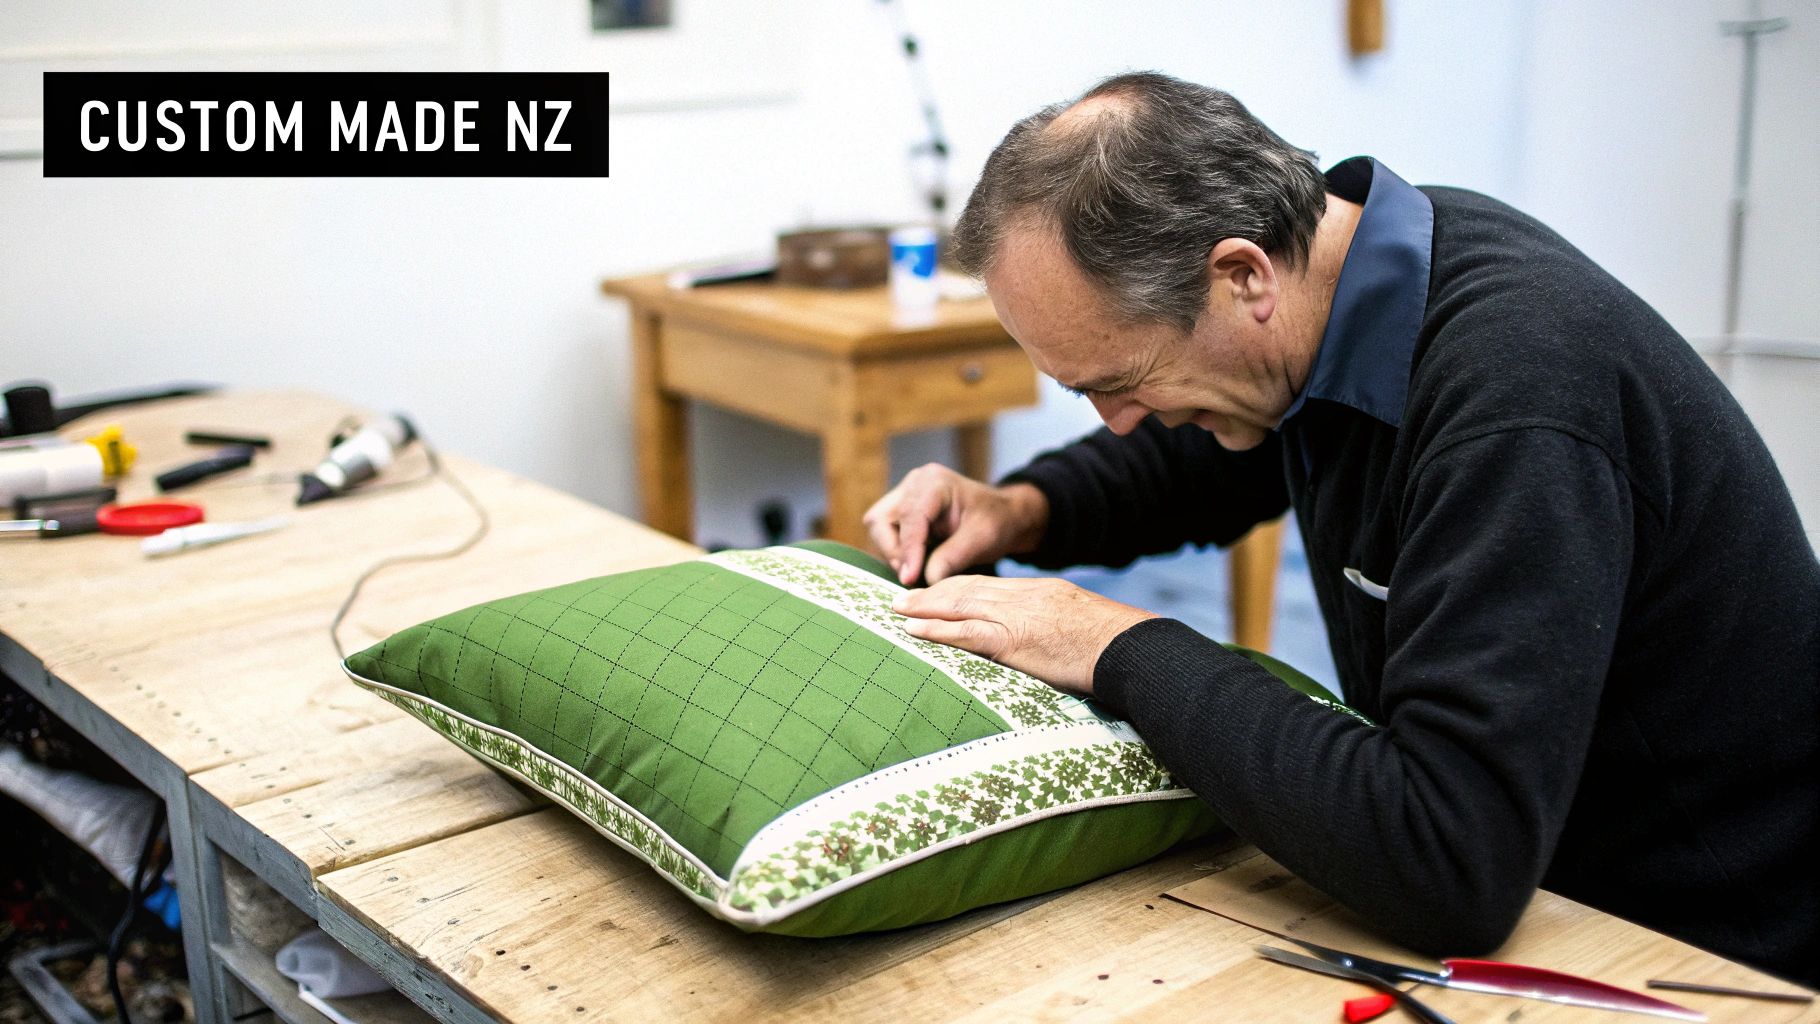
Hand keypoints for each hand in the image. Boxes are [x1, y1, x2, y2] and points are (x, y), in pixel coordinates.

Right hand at [862, 463, 1048, 585]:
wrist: (1003, 516)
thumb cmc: (996, 522)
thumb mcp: (981, 540)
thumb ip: (953, 558)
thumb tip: (926, 580)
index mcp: (935, 483)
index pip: (910, 518)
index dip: (907, 551)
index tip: (909, 578)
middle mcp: (914, 484)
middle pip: (881, 520)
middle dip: (894, 552)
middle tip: (913, 577)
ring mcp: (905, 495)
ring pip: (878, 527)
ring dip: (894, 553)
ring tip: (917, 571)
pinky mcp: (901, 509)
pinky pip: (885, 533)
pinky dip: (897, 552)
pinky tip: (917, 563)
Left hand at [892, 575, 1155, 694]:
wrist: (1127, 648)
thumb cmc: (1111, 645)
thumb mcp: (1077, 623)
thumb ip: (1052, 625)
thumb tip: (1040, 638)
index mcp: (1037, 593)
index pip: (987, 586)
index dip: (956, 587)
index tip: (934, 591)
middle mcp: (1021, 598)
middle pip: (965, 588)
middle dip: (931, 593)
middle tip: (902, 597)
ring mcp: (1015, 617)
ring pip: (958, 605)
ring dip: (923, 608)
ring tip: (897, 610)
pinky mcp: (1012, 641)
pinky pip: (965, 632)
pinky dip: (936, 629)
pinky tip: (915, 630)